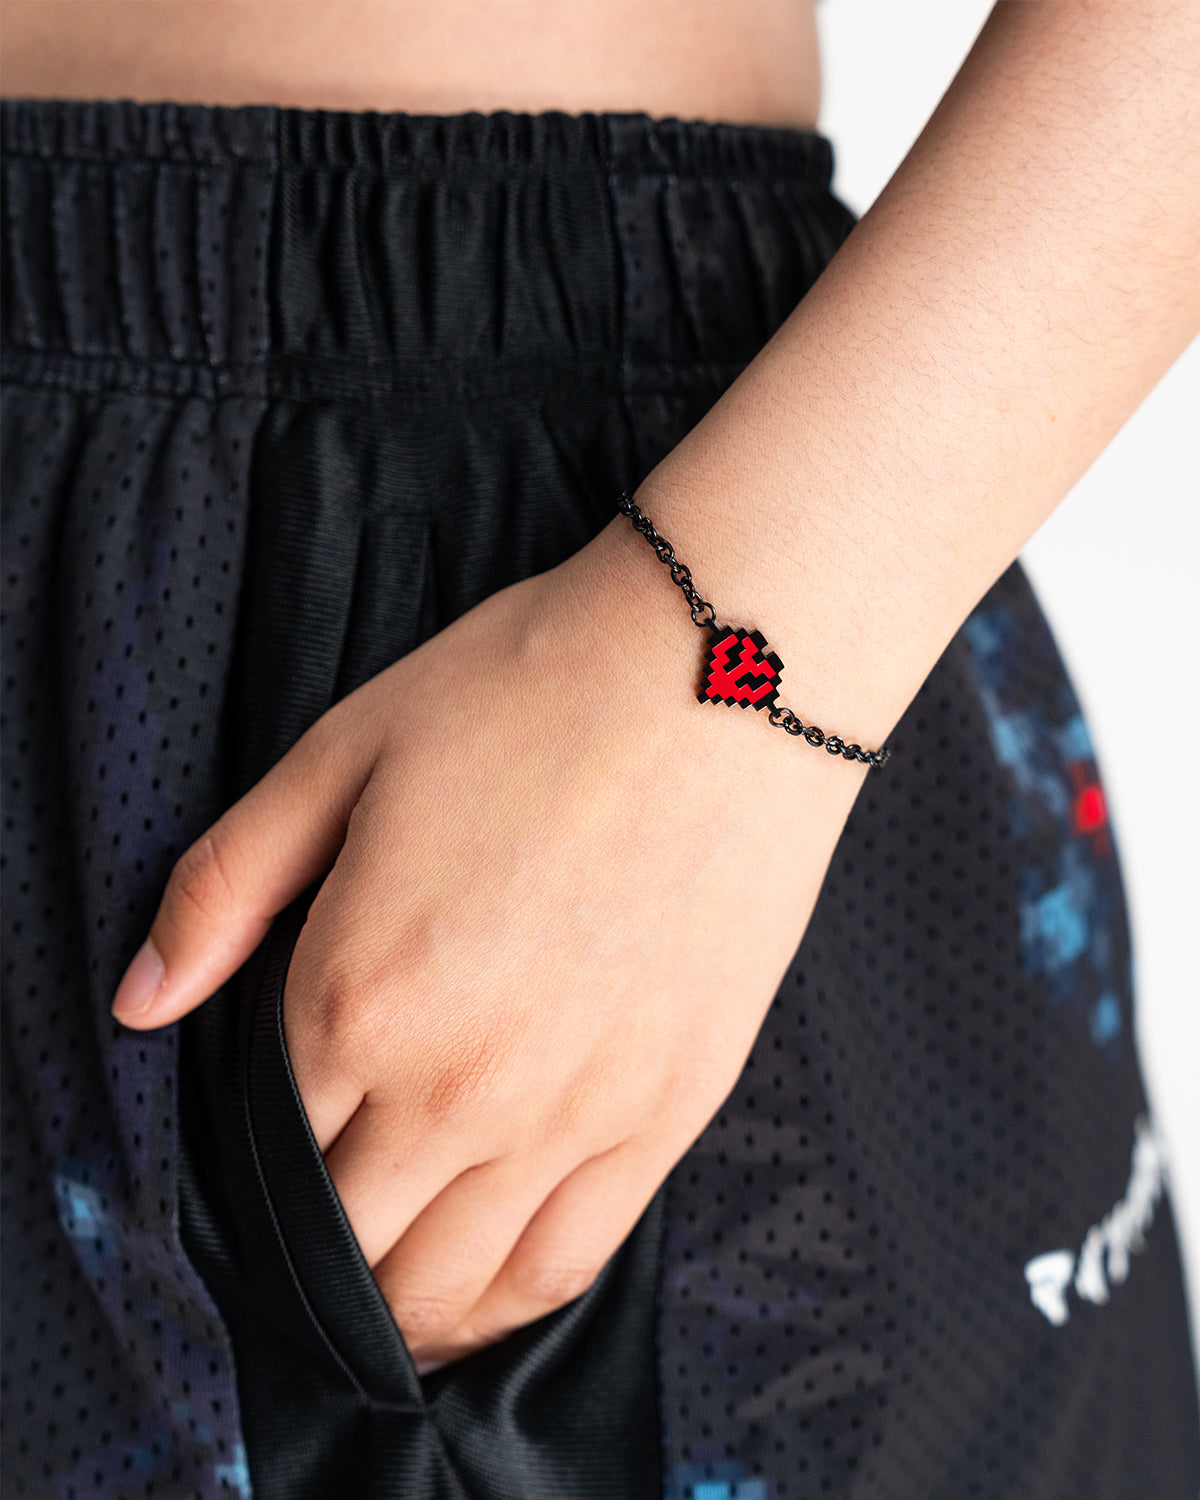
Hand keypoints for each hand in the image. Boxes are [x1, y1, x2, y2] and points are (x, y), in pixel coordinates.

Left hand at [112, 515, 867, 1370]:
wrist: (725, 676)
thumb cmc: (530, 695)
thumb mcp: (342, 755)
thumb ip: (226, 886)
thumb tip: (141, 1000)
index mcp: (357, 992)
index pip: (266, 1146)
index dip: (251, 1158)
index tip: (266, 1143)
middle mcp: (459, 1083)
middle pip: (347, 1242)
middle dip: (312, 1250)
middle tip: (317, 1219)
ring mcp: (573, 1112)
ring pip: (452, 1285)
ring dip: (399, 1311)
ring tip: (382, 1297)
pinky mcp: (669, 1111)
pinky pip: (570, 1261)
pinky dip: (507, 1303)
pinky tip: (483, 1288)